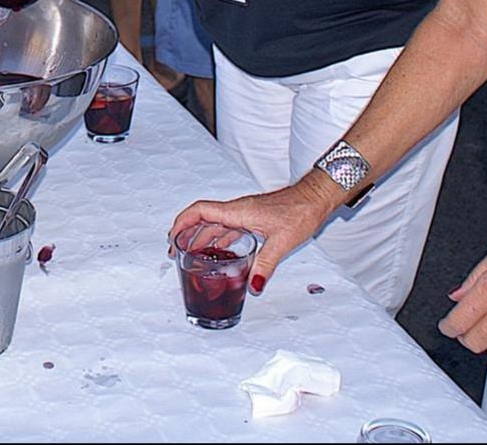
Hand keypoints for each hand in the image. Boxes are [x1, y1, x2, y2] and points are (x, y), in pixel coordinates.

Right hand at [168, 174, 338, 295]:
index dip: (183, 222)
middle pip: (202, 218)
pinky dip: (217, 239)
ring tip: (190, 254)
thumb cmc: (300, 211)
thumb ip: (265, 264)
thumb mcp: (282, 241)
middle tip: (175, 251)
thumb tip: (253, 286)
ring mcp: (244, 214)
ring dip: (200, 236)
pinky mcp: (253, 218)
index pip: (201, 211)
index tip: (172, 236)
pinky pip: (227, 227)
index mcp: (238, 211)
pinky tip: (219, 251)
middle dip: (186, 233)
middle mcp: (238, 210)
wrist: (314, 198)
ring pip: (214, 223)